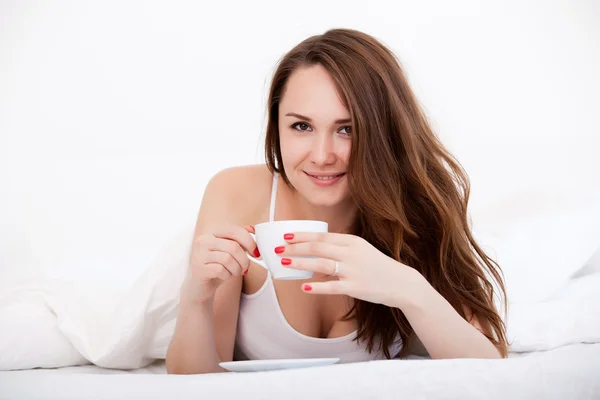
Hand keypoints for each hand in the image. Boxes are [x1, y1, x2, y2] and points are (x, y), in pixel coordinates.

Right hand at [180, 224, 258, 306]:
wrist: (200, 286)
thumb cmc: (217, 267)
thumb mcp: (229, 252)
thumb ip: (239, 240)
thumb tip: (253, 230)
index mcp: (212, 232)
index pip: (235, 231)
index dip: (249, 242)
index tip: (256, 253)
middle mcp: (203, 240)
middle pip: (233, 246)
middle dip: (244, 260)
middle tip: (246, 268)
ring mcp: (199, 254)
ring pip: (228, 259)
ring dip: (237, 269)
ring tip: (235, 273)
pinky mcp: (199, 269)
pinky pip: (221, 270)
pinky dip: (228, 275)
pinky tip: (225, 276)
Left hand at [277, 232, 420, 307]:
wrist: (401, 283)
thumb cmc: (377, 267)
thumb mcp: (361, 250)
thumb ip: (341, 248)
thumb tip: (316, 250)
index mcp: (352, 241)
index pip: (322, 235)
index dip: (302, 235)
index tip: (286, 236)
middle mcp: (352, 252)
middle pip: (318, 246)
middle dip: (295, 248)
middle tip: (278, 249)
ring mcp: (353, 270)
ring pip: (321, 264)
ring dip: (301, 263)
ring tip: (285, 263)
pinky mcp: (355, 287)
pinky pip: (332, 286)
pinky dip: (317, 287)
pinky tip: (304, 287)